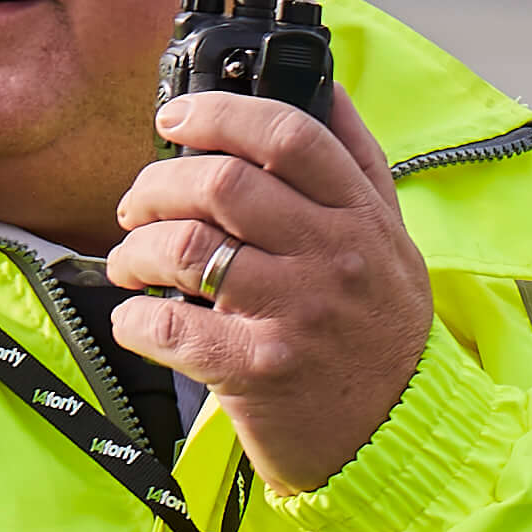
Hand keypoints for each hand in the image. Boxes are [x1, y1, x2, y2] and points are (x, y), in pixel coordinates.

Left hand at [106, 87, 437, 491]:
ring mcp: (298, 313)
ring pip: (186, 248)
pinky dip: (135, 317)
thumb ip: (358, 168)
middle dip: (156, 186)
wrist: (400, 442)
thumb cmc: (383, 340)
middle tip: (138, 205)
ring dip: (136, 249)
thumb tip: (328, 89)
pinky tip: (139, 318)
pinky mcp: (260, 369)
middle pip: (221, 183)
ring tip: (132, 263)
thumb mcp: (393, 245)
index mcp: (361, 217)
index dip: (219, 113)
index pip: (288, 135)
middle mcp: (334, 257)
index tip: (176, 119)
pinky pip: (169, 324)